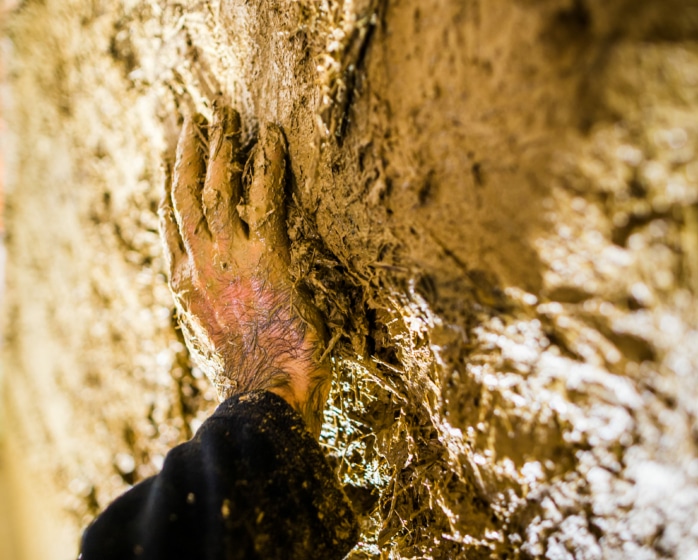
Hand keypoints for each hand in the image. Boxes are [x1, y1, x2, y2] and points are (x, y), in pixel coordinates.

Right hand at [158, 107, 328, 433]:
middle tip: (200, 118)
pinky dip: (268, 166)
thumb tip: (224, 285)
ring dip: (223, 147)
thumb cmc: (252, 370)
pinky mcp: (265, 259)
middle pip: (185, 194)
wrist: (266, 395)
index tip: (174, 154)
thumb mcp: (217, 331)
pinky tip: (273, 141)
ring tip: (229, 116)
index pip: (171, 220)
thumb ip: (214, 299)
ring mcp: (229, 260)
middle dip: (190, 152)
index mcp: (185, 284)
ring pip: (217, 188)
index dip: (171, 182)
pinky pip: (264, 199)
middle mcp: (199, 265)